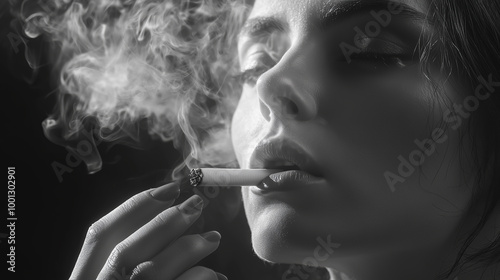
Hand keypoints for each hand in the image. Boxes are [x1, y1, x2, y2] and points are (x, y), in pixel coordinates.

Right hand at [68, 181, 226, 279]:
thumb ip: (127, 260)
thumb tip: (166, 219)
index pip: (99, 234)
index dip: (134, 207)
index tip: (168, 188)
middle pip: (127, 251)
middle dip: (164, 223)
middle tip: (196, 205)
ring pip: (150, 272)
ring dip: (186, 249)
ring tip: (213, 238)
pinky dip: (198, 279)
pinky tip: (214, 275)